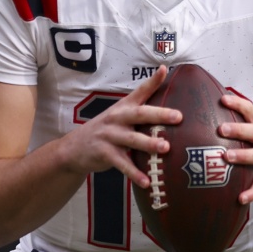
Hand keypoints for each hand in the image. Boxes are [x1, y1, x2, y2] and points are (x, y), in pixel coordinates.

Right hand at [56, 66, 180, 187]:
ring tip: (165, 148)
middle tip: (177, 117)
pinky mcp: (104, 153)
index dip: (153, 81)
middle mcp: (117, 118)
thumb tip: (171, 112)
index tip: (165, 70)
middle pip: (139, 114)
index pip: (140, 92)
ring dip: (148, 143)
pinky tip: (147, 181)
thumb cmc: (106, 132)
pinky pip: (122, 164)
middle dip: (159, 114)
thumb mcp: (119, 117)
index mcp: (123, 108)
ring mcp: (109, 136)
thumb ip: (140, 113)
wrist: (74, 148)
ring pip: (131, 139)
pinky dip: (134, 173)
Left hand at [218, 93, 252, 203]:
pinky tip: (240, 197)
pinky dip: (251, 192)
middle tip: (220, 129)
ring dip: (243, 156)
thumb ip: (235, 126)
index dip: (238, 104)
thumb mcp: (252, 135)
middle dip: (239, 130)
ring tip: (227, 157)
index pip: (251, 111)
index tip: (222, 100)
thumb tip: (202, 114)